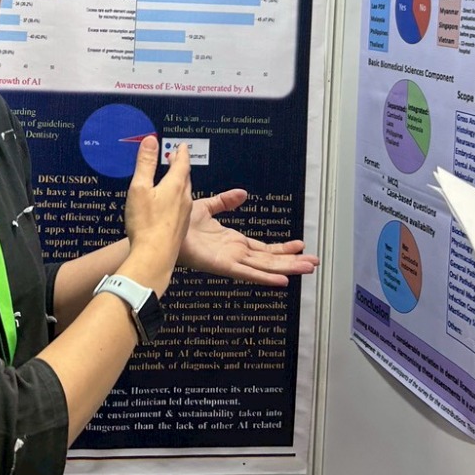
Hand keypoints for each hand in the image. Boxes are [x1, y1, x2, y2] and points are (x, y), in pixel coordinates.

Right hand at [121, 137, 191, 294]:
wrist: (154, 256)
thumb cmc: (145, 223)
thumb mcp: (140, 188)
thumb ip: (145, 164)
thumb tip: (151, 140)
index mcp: (175, 186)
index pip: (182, 164)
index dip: (181, 153)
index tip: (182, 146)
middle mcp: (183, 199)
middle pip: (184, 178)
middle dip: (180, 166)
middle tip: (177, 158)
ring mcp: (183, 215)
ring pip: (184, 193)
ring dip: (179, 182)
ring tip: (174, 178)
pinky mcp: (179, 228)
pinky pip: (181, 207)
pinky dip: (177, 199)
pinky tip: (170, 205)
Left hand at [177, 189, 319, 285]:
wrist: (160, 229)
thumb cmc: (178, 224)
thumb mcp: (207, 207)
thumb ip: (225, 201)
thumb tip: (242, 194)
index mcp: (232, 241)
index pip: (263, 247)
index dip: (282, 248)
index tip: (301, 246)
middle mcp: (234, 253)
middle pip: (269, 259)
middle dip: (292, 261)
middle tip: (314, 262)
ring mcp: (230, 261)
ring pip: (264, 266)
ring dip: (287, 268)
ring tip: (307, 269)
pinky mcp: (222, 266)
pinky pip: (246, 272)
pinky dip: (265, 277)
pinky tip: (282, 281)